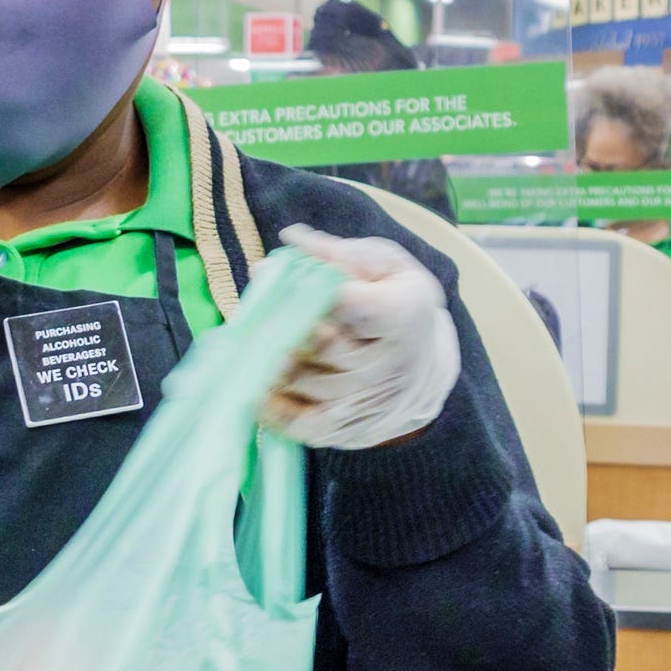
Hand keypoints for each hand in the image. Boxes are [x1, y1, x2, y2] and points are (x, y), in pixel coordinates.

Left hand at [262, 227, 460, 449]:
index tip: (273, 274)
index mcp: (403, 315)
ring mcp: (366, 402)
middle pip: (322, 346)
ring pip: (304, 381)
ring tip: (247, 344)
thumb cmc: (397, 305)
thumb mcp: (384, 267)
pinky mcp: (346, 431)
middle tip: (251, 313)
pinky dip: (270, 408)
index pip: (352, 304)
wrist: (424, 370)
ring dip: (269, 363)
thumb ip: (338, 253)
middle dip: (282, 327)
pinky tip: (253, 387)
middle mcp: (388, 365)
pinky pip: (299, 424)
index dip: (309, 292)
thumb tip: (290, 240)